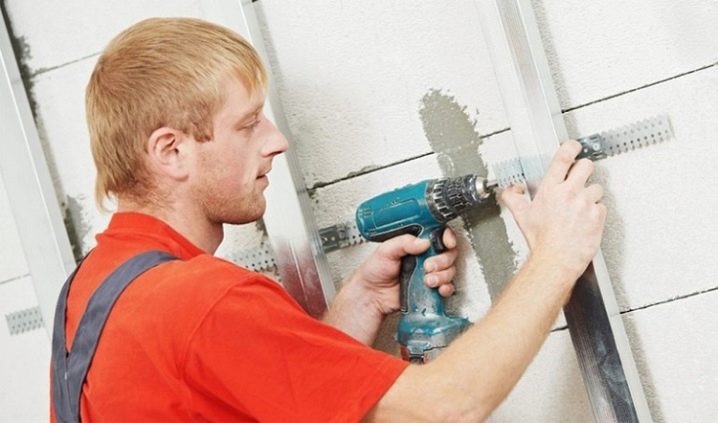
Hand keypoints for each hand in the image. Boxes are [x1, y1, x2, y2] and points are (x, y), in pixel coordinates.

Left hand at [355, 228, 458, 315]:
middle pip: (448, 254)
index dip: (447, 238)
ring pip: (449, 271)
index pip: (438, 236)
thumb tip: (423, 241)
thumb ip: (404, 243)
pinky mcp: (430, 289)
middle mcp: (425, 257)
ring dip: (442, 276)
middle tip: (427, 266)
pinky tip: (439, 289)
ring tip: (427, 280)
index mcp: (415, 244)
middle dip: (442, 261)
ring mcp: (429, 273)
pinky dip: (446, 288)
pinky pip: (447, 287)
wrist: (372, 295)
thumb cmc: (374, 271)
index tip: (447, 243)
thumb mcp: (385, 251)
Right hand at [500, 140, 606, 279]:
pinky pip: (602, 206)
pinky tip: (586, 220)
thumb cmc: (541, 241)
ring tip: (581, 208)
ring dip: (591, 195)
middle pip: (586, 166)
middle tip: (581, 178)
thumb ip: (513, 198)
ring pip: (596, 187)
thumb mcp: (521, 217)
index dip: (571, 147)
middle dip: (585, 170)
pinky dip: (596, 212)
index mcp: (550, 189)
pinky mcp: (598, 215)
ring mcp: (585, 203)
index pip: (563, 158)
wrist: (556, 260)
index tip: (574, 146)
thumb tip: (512, 189)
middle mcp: (569, 193)